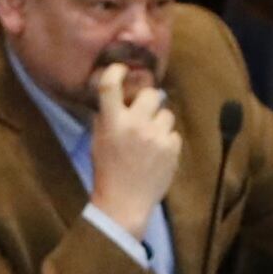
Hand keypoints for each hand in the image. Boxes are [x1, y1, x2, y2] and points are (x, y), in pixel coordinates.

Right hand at [85, 62, 179, 235]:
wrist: (124, 204)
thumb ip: (107, 117)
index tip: (121, 70)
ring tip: (150, 140)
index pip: (111, 84)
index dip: (117, 71)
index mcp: (113, 122)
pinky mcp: (172, 148)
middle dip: (148, 102)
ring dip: (159, 123)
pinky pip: (174, 134)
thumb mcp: (98, 142)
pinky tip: (157, 155)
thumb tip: (117, 95)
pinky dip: (167, 141)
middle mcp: (135, 124)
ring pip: (166, 113)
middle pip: (151, 93)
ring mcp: (156, 136)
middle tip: (143, 115)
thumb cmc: (107, 172)